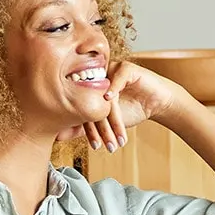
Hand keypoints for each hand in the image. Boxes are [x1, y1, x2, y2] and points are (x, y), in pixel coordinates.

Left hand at [65, 61, 198, 151]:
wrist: (157, 103)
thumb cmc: (131, 110)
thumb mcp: (105, 123)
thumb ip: (82, 126)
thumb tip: (57, 136)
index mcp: (89, 90)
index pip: (84, 109)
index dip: (90, 129)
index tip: (96, 146)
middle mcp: (98, 79)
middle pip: (93, 102)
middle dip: (101, 127)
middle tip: (106, 144)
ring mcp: (111, 71)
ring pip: (105, 94)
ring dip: (111, 117)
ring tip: (116, 134)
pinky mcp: (127, 68)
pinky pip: (117, 77)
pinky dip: (113, 88)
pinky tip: (110, 100)